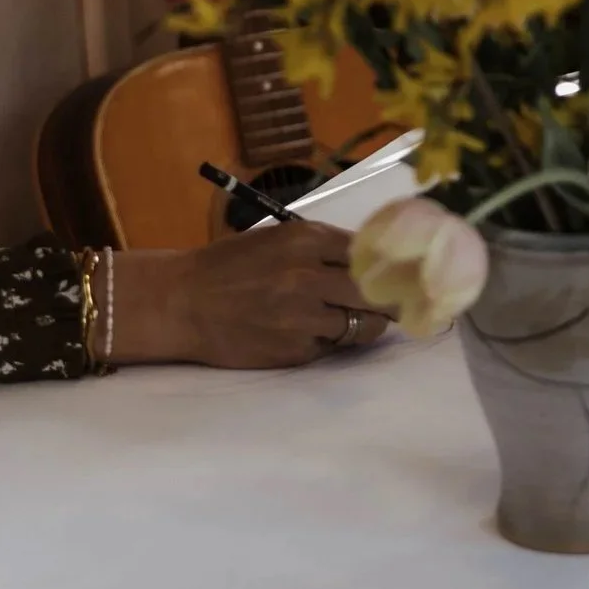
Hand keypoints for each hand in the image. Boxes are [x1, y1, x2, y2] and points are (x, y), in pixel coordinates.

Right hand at [112, 224, 390, 367]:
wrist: (183, 302)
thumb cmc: (229, 266)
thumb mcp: (276, 240)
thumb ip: (321, 247)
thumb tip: (373, 260)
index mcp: (304, 239)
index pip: (370, 252)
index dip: (390, 265)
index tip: (406, 274)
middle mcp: (308, 275)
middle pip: (376, 291)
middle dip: (392, 299)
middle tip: (403, 304)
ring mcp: (302, 316)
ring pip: (362, 324)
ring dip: (366, 324)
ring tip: (362, 322)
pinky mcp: (295, 349)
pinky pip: (333, 347)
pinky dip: (332, 342)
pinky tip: (315, 334)